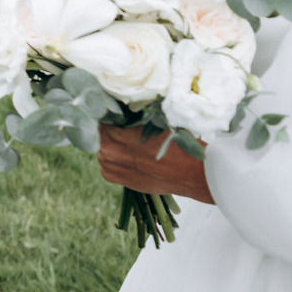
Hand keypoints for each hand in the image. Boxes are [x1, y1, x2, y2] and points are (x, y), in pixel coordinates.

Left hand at [96, 124, 213, 203]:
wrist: (190, 174)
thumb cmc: (178, 146)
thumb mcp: (157, 123)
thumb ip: (136, 118)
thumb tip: (123, 111)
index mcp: (120, 134)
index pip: (104, 119)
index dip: (110, 115)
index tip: (118, 114)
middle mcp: (112, 151)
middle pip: (101, 135)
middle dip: (110, 131)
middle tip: (123, 128)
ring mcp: (113, 167)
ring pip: (103, 151)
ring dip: (111, 147)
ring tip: (127, 144)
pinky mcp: (119, 180)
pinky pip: (107, 167)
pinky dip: (114, 162)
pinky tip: (128, 158)